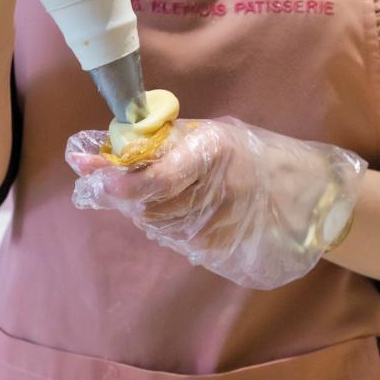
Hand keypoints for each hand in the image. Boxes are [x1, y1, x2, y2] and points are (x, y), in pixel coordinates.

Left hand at [66, 118, 366, 288]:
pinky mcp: (225, 246)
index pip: (158, 176)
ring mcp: (225, 221)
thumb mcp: (200, 133)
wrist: (295, 187)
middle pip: (150, 207)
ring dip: (149, 213)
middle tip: (122, 183)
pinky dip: (171, 227)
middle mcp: (222, 187)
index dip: (121, 182)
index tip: (92, 178)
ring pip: (158, 227)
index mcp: (214, 149)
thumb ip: (149, 145)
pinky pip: (178, 242)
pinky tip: (190, 211)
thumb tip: (85, 160)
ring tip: (172, 193)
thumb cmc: (238, 151)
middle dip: (129, 197)